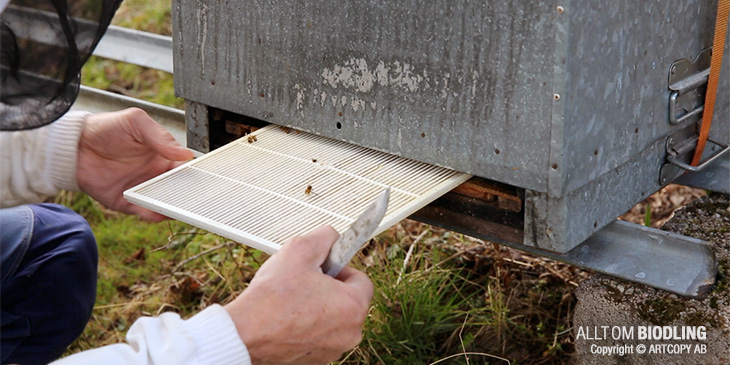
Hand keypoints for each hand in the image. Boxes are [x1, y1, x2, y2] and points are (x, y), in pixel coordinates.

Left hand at [76, 107, 192, 220]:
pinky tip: (158, 212)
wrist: (73, 144)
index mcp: (163, 156)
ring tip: (179, 208)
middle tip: (197, 199)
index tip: (206, 180)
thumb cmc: (106, 128)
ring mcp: (141, 189)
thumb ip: (161, 137)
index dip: (196, 174)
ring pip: (164, 203)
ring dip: (172, 206)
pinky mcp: (125, 202)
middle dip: (188, 195)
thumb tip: (186, 153)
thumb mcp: (136, 122)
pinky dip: (153, 214)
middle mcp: (155, 175)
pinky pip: (143, 211)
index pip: (185, 168)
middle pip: (178, 189)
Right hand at [225, 226, 373, 363]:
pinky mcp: (317, 360)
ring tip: (293, 301)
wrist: (245, 333)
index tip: (324, 268)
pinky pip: (319, 335)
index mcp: (353, 306)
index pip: (361, 280)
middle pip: (348, 301)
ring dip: (318, 308)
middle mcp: (350, 333)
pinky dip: (308, 326)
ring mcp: (334, 349)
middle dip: (329, 289)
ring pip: (333, 319)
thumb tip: (333, 236)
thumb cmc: (272, 297)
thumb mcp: (300, 249)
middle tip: (305, 282)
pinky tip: (288, 318)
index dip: (341, 269)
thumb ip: (324, 237)